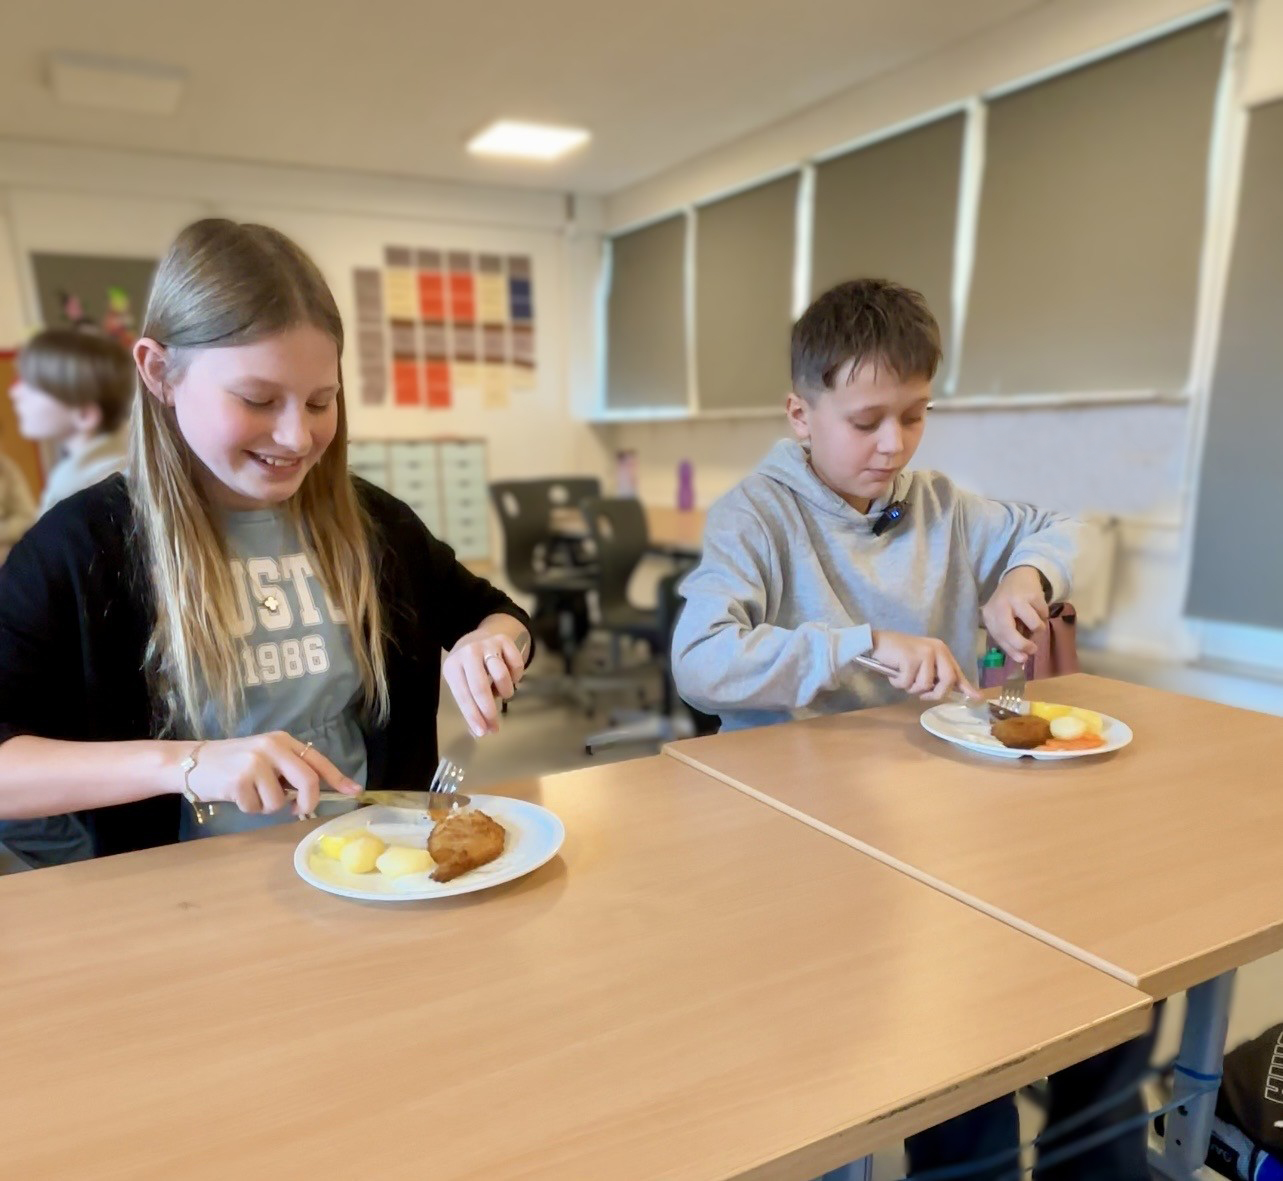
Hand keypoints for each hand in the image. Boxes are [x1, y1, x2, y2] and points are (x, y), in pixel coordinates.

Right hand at [183, 732, 360, 816]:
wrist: (191, 762)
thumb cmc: (232, 763)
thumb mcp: (264, 758)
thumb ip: (288, 770)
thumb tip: (316, 793)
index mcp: (282, 740)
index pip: (317, 760)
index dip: (337, 777)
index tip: (354, 791)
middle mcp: (272, 747)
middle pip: (308, 781)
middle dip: (308, 803)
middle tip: (299, 810)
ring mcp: (255, 763)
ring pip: (280, 801)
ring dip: (268, 807)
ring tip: (251, 794)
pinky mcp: (239, 781)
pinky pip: (257, 808)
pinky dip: (249, 809)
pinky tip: (236, 796)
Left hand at [443, 630, 526, 737]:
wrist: (477, 637)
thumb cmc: (467, 667)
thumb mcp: (461, 681)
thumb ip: (470, 704)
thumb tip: (482, 731)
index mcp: (453, 666)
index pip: (463, 695)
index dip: (473, 715)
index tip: (482, 732)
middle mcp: (468, 653)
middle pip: (480, 687)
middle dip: (488, 710)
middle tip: (495, 726)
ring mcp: (487, 645)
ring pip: (501, 675)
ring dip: (505, 691)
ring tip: (502, 693)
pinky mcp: (504, 640)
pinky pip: (516, 664)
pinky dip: (516, 676)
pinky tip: (511, 678)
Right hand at [868, 631, 979, 700]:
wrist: (877, 642)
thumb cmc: (898, 655)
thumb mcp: (922, 663)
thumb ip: (936, 674)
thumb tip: (954, 691)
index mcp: (941, 650)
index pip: (956, 671)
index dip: (966, 686)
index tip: (976, 697)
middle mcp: (937, 649)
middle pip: (947, 680)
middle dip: (935, 693)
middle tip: (922, 695)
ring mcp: (924, 653)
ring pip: (925, 685)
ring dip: (911, 688)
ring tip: (902, 677)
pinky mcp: (911, 658)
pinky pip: (908, 683)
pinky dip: (898, 683)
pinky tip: (893, 673)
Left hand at [982, 566, 1049, 664]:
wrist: (1019, 576)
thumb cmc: (1010, 605)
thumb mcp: (1004, 620)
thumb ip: (1010, 639)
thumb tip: (1022, 659)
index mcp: (989, 614)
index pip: (998, 637)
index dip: (1011, 650)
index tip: (1022, 659)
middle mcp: (999, 605)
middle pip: (1008, 632)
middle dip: (1022, 644)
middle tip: (1033, 649)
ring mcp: (1016, 599)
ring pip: (1034, 624)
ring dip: (1038, 629)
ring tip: (1035, 621)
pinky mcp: (1032, 594)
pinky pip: (1044, 614)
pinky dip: (1044, 616)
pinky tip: (1037, 608)